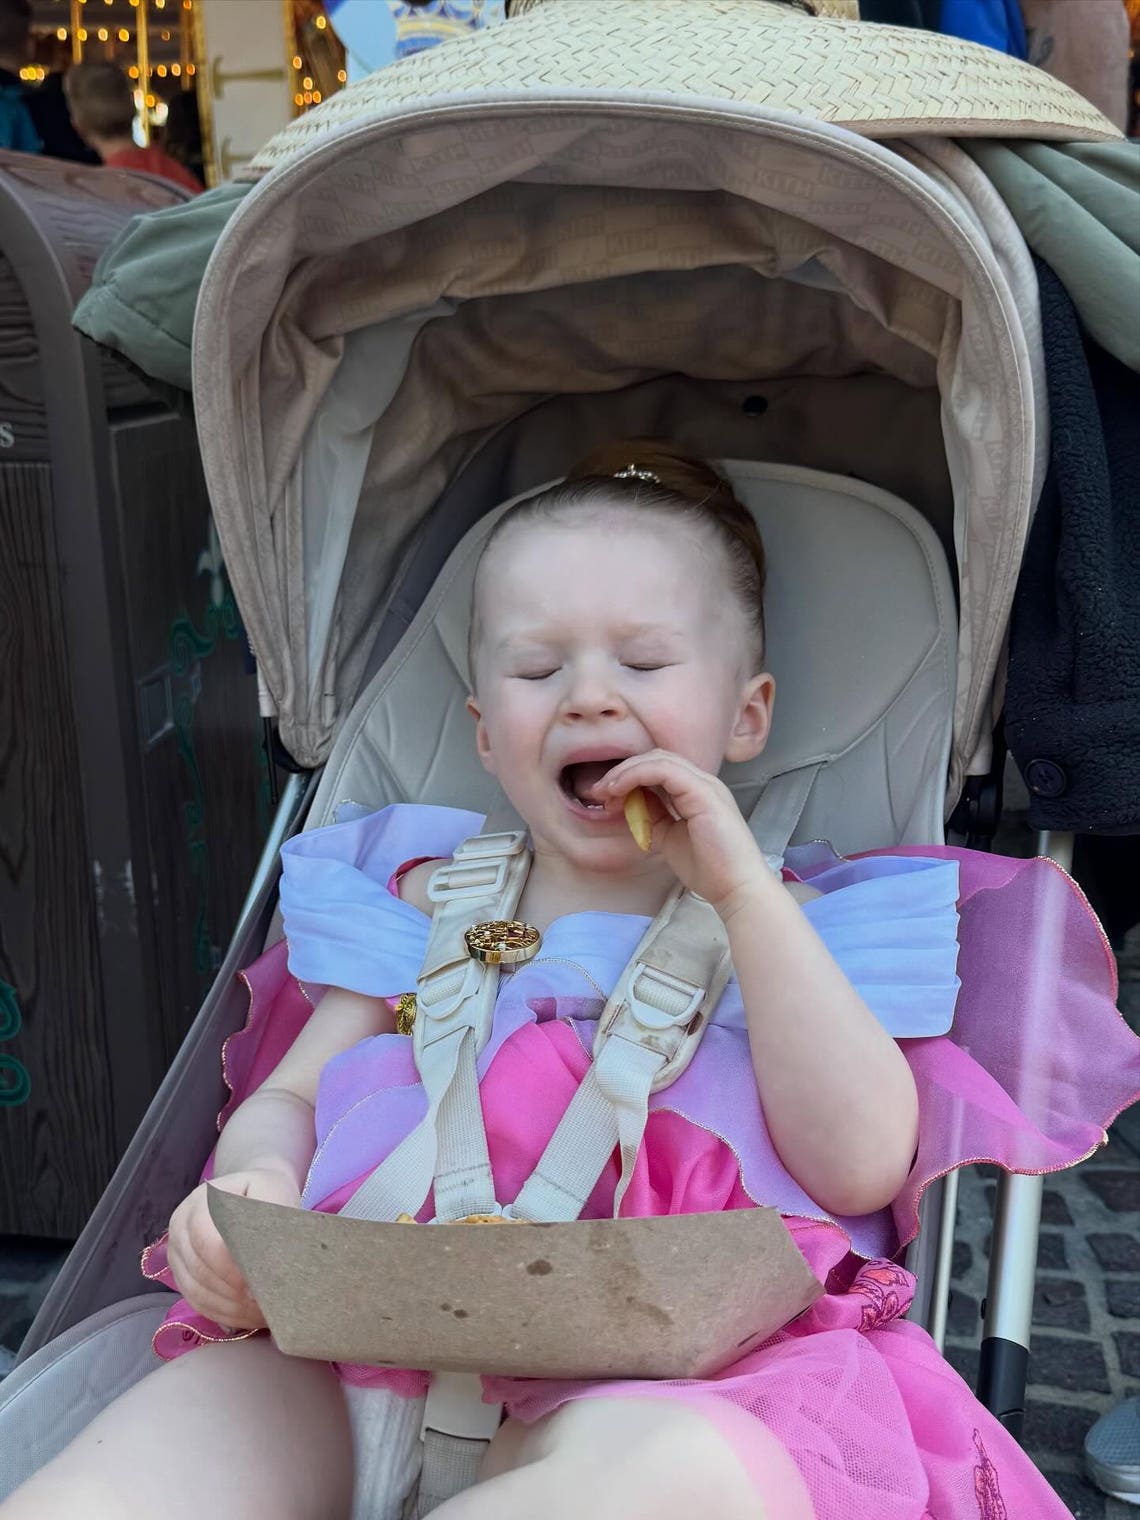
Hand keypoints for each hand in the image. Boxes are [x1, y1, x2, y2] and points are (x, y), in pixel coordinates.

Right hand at [166, 1167, 300, 1330]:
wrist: (249, 1194)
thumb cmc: (264, 1193)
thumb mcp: (272, 1191)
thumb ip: (269, 1215)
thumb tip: (264, 1261)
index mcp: (199, 1202)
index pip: (204, 1239)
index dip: (228, 1265)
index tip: (256, 1283)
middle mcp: (179, 1228)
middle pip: (199, 1269)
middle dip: (233, 1290)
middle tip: (264, 1301)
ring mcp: (177, 1254)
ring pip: (196, 1291)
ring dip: (230, 1306)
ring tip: (262, 1311)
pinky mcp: (182, 1276)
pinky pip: (197, 1303)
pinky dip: (224, 1314)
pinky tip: (249, 1315)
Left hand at [600, 750, 773, 915]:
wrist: (736, 888)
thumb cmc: (709, 869)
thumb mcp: (670, 837)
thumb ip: (654, 816)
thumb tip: (632, 801)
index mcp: (698, 791)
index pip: (659, 767)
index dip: (629, 775)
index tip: (606, 796)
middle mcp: (703, 782)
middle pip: (657, 757)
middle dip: (623, 770)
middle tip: (599, 790)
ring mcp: (706, 785)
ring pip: (659, 759)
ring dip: (626, 771)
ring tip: (606, 790)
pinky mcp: (704, 793)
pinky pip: (665, 770)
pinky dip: (637, 775)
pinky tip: (620, 790)